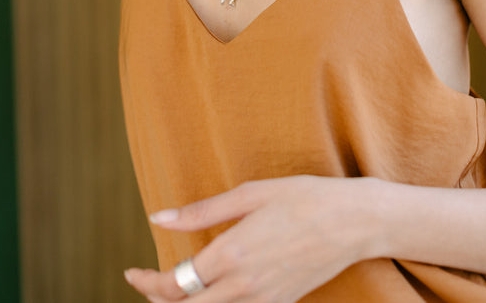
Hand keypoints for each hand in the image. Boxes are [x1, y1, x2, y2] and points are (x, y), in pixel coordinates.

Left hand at [124, 175, 384, 301]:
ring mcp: (264, 300)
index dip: (147, 282)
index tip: (131, 271)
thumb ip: (201, 211)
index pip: (175, 283)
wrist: (354, 221)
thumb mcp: (250, 194)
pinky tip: (210, 291)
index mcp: (232, 254)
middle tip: (145, 282)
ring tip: (171, 287)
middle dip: (159, 299)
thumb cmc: (302, 197)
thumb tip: (157, 217)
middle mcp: (245, 285)